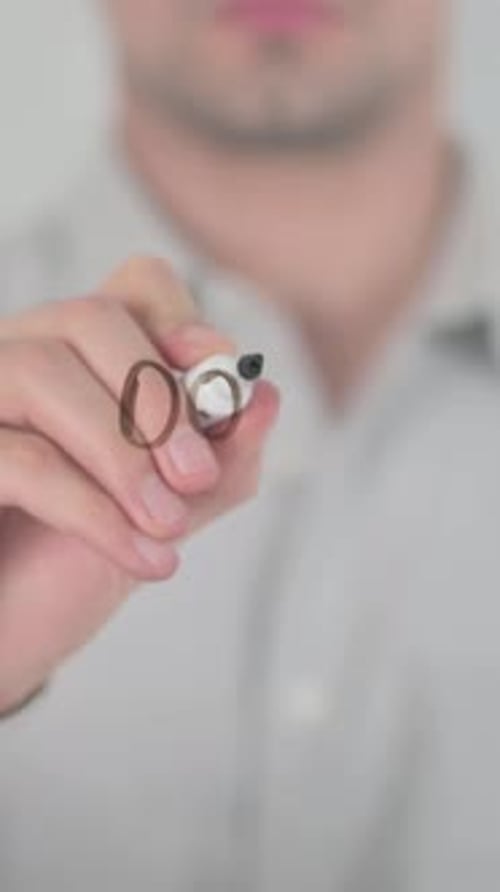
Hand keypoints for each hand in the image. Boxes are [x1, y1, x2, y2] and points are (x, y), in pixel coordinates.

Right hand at [0, 257, 279, 712]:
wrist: (9, 636)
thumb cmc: (73, 566)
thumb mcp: (170, 510)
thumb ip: (223, 459)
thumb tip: (264, 396)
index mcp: (76, 361)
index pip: (133, 290)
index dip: (183, 323)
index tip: (221, 389)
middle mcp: (16, 362)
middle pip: (89, 318)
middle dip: (159, 397)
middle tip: (197, 477)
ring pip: (43, 371)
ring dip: (125, 452)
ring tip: (167, 524)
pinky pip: (21, 458)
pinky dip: (94, 511)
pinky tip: (143, 559)